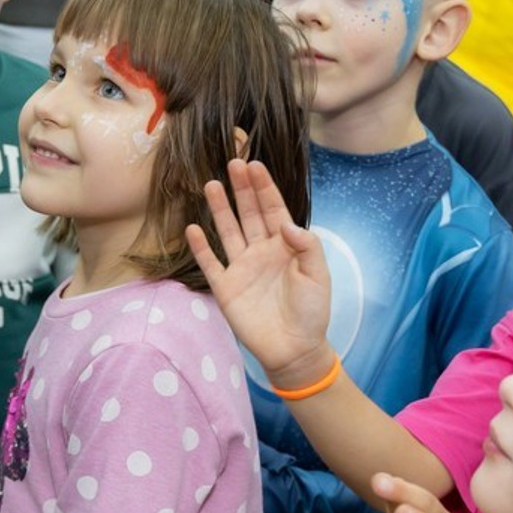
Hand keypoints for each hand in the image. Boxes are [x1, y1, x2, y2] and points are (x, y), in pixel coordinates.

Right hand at [186, 158, 334, 387]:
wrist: (294, 349)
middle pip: (249, 214)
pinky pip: (211, 263)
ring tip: (210, 185)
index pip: (273, 209)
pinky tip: (193, 228)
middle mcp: (261, 252)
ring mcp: (242, 269)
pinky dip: (201, 247)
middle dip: (241, 189)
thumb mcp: (319, 276)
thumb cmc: (312, 313)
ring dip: (220, 209)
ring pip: (228, 231)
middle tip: (232, 163)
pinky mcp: (226, 288)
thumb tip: (285, 223)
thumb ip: (307, 247)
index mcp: (285, 246)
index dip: (264, 188)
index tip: (254, 165)